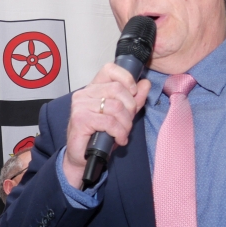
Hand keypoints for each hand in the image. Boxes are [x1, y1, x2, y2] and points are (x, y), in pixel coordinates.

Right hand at [62, 62, 150, 188]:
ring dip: (125, 124)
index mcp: (93, 89)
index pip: (110, 69)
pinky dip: (119, 133)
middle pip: (118, 89)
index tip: (133, 93)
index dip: (126, 78)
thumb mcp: (121, 115)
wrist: (82, 156)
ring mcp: (80, 106)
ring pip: (115, 107)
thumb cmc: (98, 135)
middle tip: (128, 122)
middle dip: (130, 108)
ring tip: (123, 134)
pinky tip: (118, 139)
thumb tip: (145, 84)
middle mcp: (84, 94)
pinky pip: (109, 122)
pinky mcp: (80, 119)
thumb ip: (134, 99)